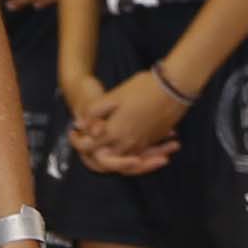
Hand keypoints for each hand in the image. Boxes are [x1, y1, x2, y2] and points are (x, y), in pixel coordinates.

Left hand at [68, 64, 187, 174]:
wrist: (174, 88)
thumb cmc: (143, 88)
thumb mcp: (114, 95)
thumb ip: (95, 112)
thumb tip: (80, 124)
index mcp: (114, 132)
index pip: (89, 146)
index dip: (77, 142)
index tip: (73, 133)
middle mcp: (127, 143)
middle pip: (106, 159)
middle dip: (94, 154)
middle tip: (87, 142)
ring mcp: (142, 143)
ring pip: (124, 160)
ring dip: (113, 156)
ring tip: (101, 146)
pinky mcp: (153, 140)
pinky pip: (140, 155)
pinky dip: (131, 153)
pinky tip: (126, 143)